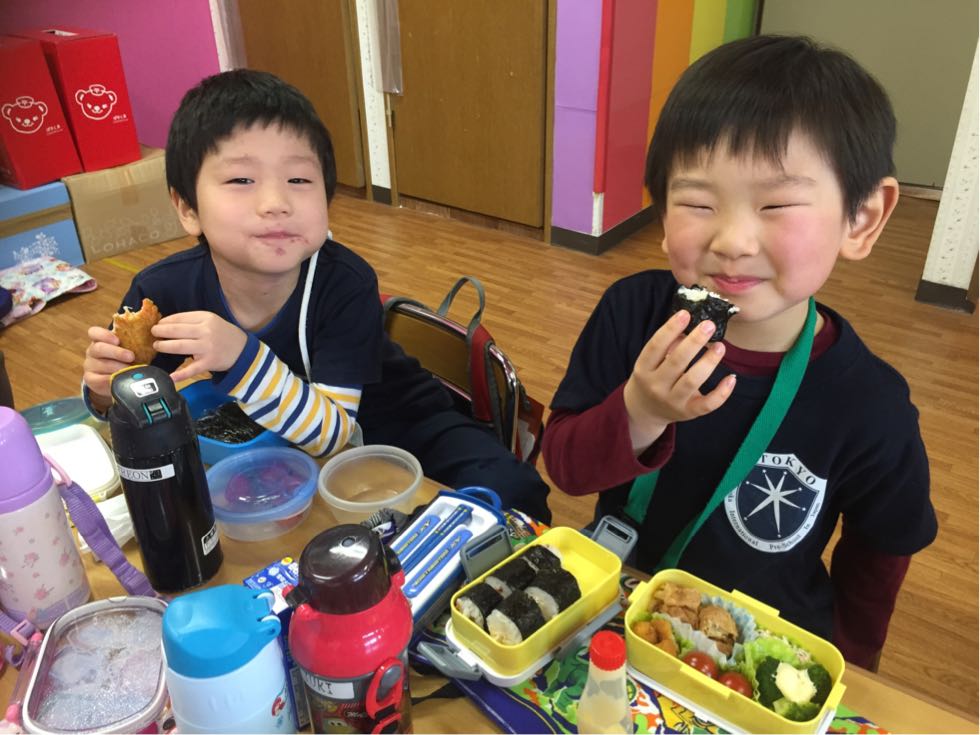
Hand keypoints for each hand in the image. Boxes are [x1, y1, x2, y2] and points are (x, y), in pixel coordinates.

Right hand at [83, 326, 134, 410]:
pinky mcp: (90, 379)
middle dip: (117, 352)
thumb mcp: (126, 348)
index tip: (117, 340)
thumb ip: (132, 342)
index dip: (104, 335)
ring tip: (131, 370)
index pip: (94, 332)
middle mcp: (92, 351)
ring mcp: (90, 365)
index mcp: (99, 340)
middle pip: (99, 348)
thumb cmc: (123, 359)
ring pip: (102, 364)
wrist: (113, 378)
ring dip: (118, 367)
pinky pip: (100, 379)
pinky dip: (112, 379)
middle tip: (131, 357)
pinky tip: (122, 379)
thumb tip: (152, 337)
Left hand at [151, 311, 246, 383]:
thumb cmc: (223, 334)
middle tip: (153, 334)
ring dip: (165, 346)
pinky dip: (180, 374)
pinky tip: (170, 377)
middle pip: (178, 331)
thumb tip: (167, 324)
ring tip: (157, 345)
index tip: (158, 324)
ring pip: (180, 346)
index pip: (180, 318)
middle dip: (162, 332)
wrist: (243, 350)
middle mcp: (206, 332)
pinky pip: (191, 369)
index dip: (166, 321)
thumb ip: (192, 321)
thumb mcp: (211, 321)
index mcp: (206, 318)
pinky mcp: (208, 363)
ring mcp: (207, 348)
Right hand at [623, 309, 735, 451]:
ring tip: (720, 346)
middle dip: (694, 342)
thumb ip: (668, 345)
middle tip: (709, 325)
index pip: (655, 346)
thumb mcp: (651, 362)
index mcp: (643, 369)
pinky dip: (722, 392)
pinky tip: (731, 377)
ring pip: (692, 381)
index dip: (669, 329)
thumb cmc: (652, 378)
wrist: (645, 410)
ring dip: (708, 362)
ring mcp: (672, 401)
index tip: (685, 314)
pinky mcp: (688, 413)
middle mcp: (656, 385)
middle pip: (676, 362)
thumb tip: (690, 327)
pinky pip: (707, 404)